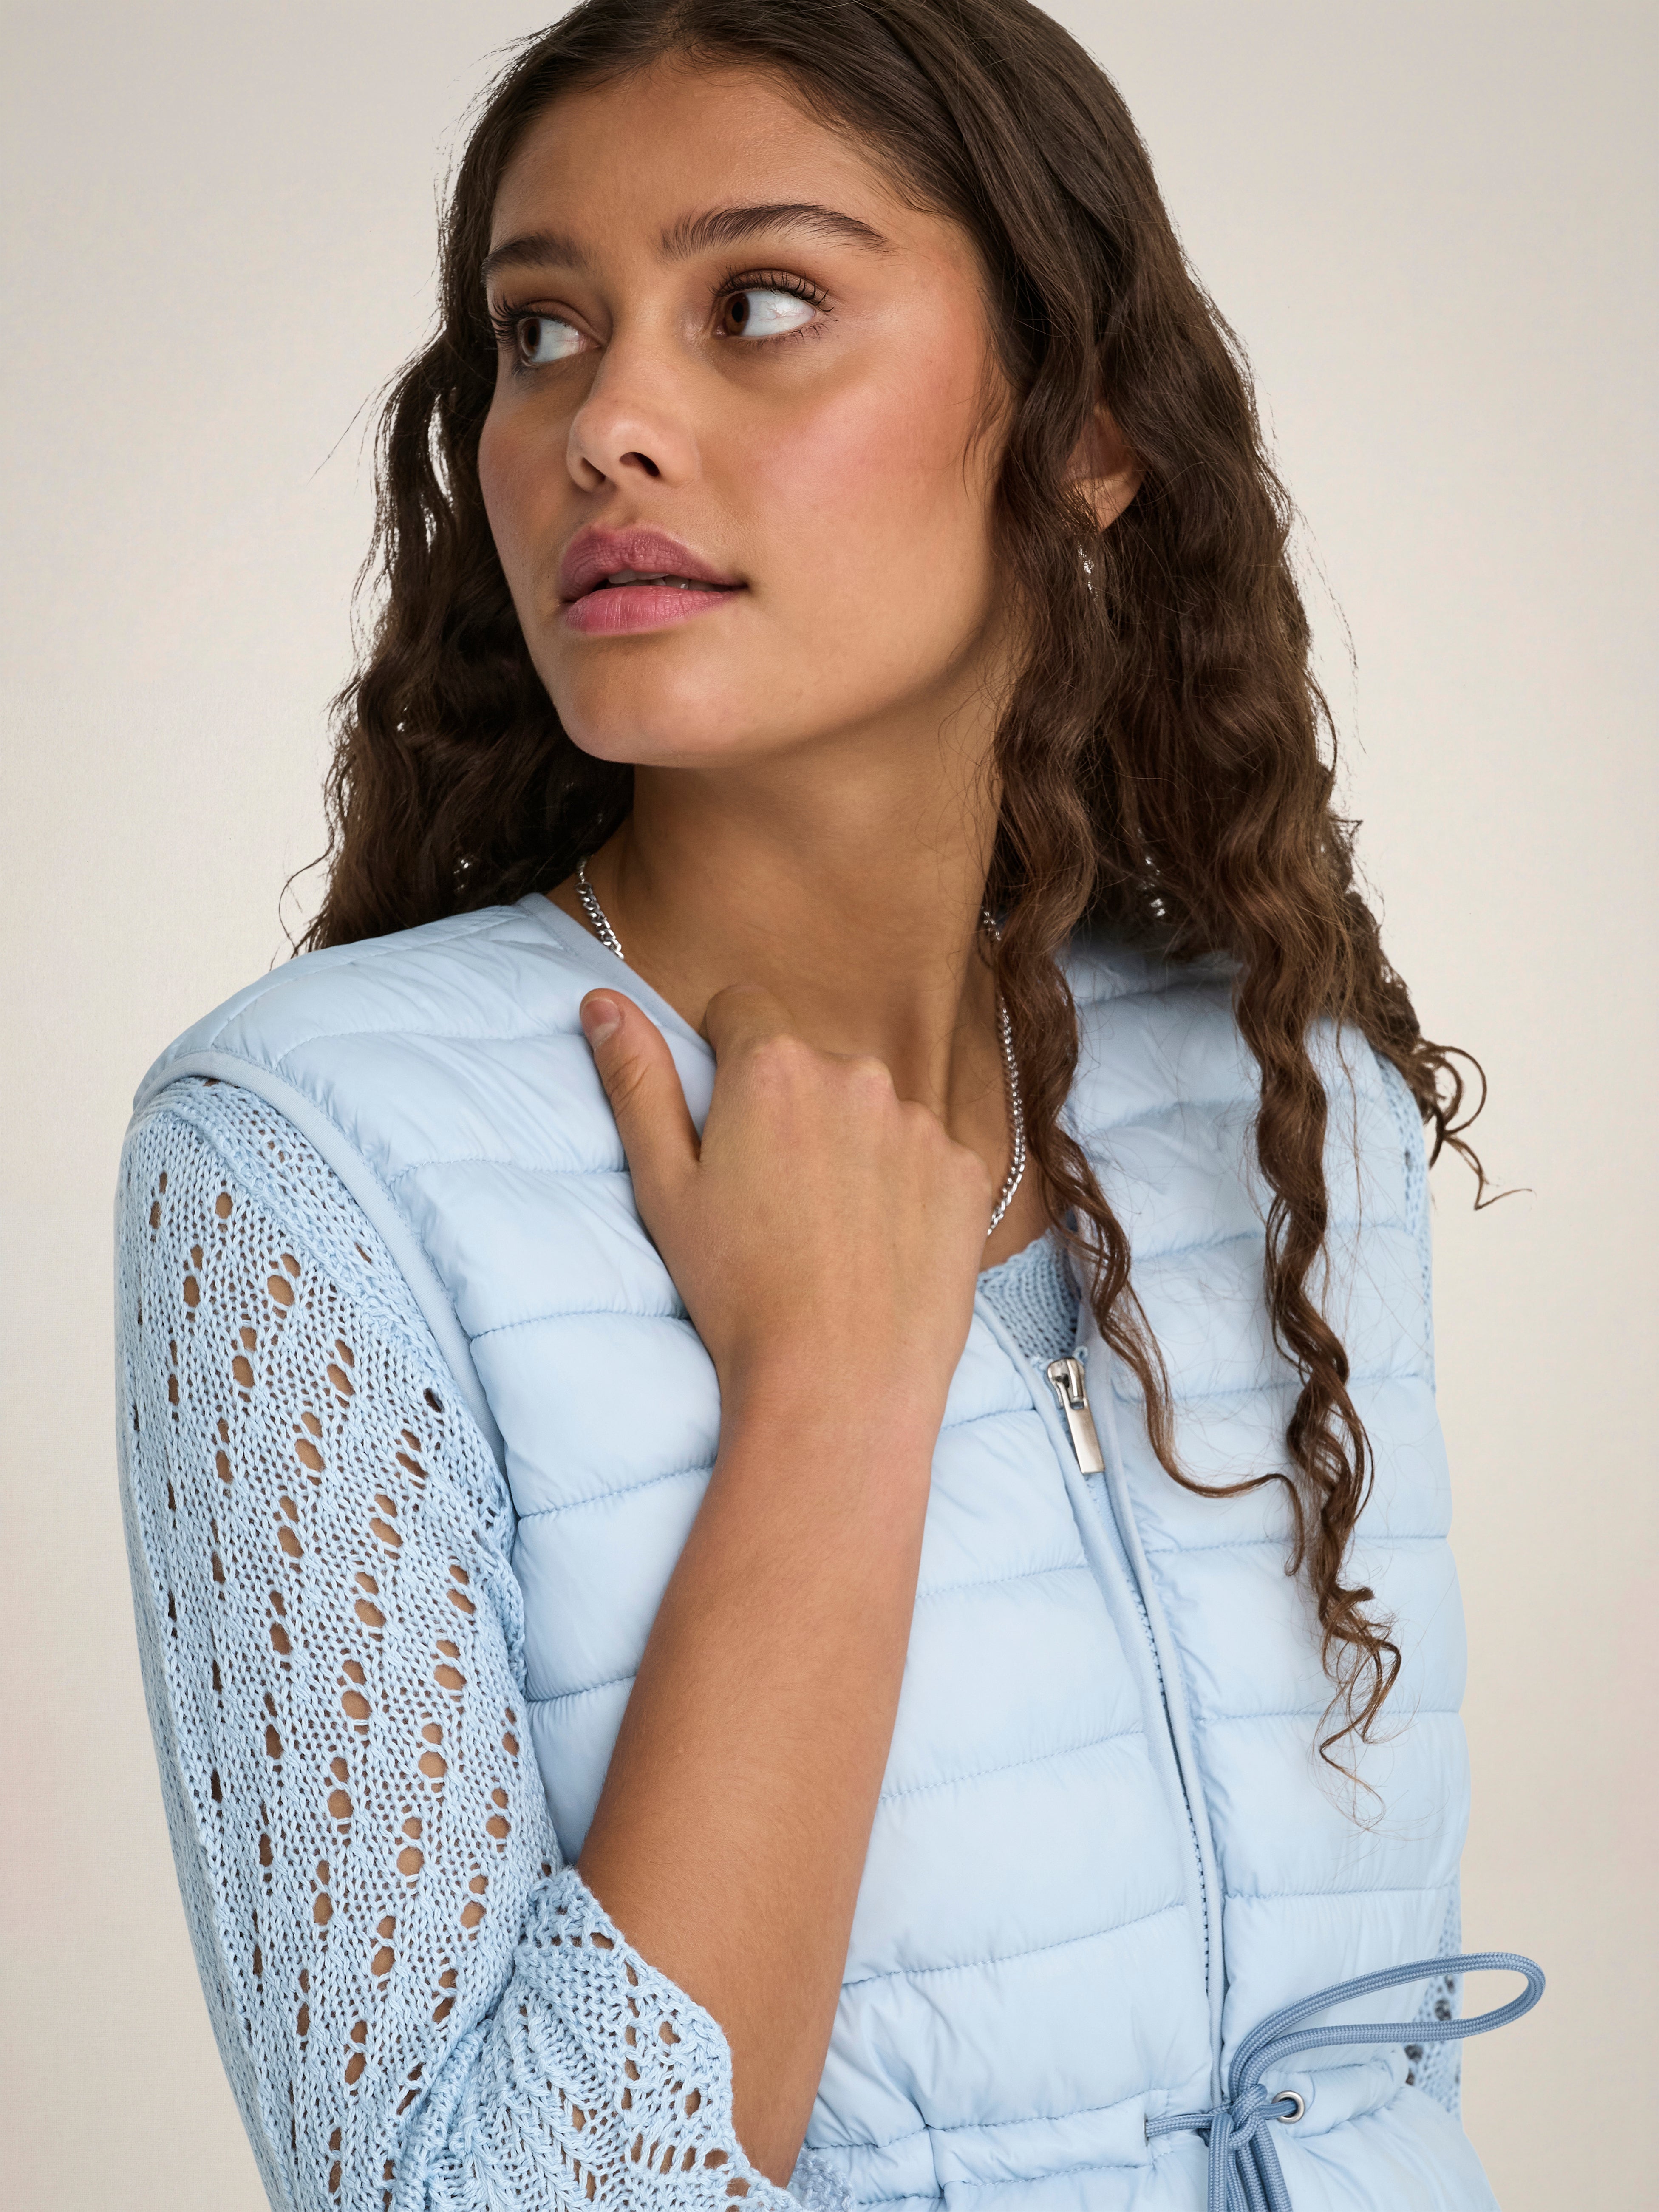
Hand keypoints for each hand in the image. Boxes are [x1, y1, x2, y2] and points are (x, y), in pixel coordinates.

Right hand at [579, 984, 990, 1423]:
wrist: (838, 1385)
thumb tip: (603, 1001)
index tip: (727, 1124)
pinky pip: (928, 1156)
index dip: (726, 1060)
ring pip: (872, 1111)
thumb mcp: (665, 1187)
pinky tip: (880, 1247)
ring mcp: (921, 1122)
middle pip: (813, 1063)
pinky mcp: (966, 1171)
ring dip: (852, 1146)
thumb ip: (638, 1083)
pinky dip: (905, 1188)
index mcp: (773, 1065)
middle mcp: (856, 1073)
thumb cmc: (738, 1291)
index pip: (743, 1011)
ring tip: (830, 1231)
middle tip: (774, 1197)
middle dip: (792, 1108)